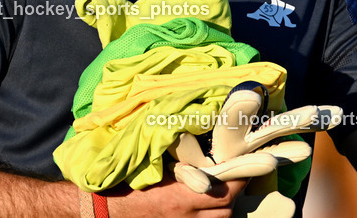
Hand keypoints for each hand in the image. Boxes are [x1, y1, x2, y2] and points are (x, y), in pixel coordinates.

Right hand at [102, 174, 247, 217]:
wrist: (111, 207)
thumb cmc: (132, 183)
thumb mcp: (159, 169)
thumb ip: (185, 164)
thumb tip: (207, 146)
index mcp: (181, 197)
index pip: (224, 192)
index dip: (239, 178)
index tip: (246, 164)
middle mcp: (187, 217)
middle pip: (226, 209)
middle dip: (235, 192)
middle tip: (235, 174)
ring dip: (224, 205)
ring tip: (221, 188)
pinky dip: (211, 215)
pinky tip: (207, 204)